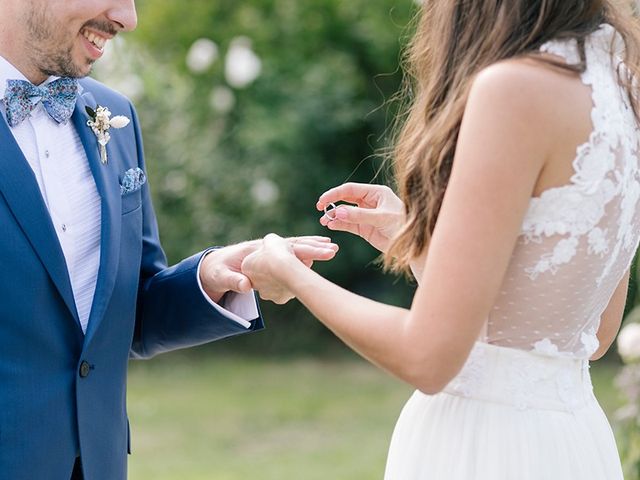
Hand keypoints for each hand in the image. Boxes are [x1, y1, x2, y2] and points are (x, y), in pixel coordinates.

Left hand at [200, 236, 337, 303]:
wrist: (218, 267)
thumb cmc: (220, 271)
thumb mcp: (221, 276)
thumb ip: (233, 281)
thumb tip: (245, 287)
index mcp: (257, 249)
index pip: (284, 248)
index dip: (304, 249)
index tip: (322, 251)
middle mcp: (267, 252)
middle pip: (295, 247)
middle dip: (315, 248)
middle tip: (333, 249)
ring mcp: (273, 259)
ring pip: (298, 252)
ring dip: (315, 250)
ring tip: (332, 250)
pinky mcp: (275, 267)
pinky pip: (295, 261)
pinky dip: (308, 258)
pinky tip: (319, 259)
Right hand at [316, 183, 404, 252]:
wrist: (412, 246)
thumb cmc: (402, 226)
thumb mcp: (381, 218)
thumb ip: (359, 215)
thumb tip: (338, 211)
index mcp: (376, 193)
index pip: (350, 189)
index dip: (335, 193)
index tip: (323, 200)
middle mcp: (369, 202)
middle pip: (345, 199)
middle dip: (332, 204)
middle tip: (320, 209)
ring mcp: (366, 215)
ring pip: (345, 213)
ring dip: (334, 216)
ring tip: (325, 221)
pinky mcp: (364, 228)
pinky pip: (348, 224)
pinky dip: (339, 225)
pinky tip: (331, 226)